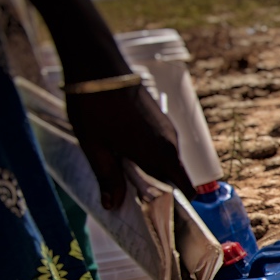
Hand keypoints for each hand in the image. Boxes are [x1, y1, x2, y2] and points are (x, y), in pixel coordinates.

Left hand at [64, 85, 193, 209]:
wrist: (96, 64)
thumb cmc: (94, 106)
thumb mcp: (96, 147)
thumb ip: (108, 178)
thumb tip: (113, 205)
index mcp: (160, 154)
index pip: (184, 189)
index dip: (177, 205)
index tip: (163, 215)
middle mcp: (170, 143)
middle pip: (174, 176)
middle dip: (159, 189)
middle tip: (134, 197)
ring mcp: (167, 128)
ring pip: (166, 160)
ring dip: (152, 169)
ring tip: (126, 172)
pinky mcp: (160, 118)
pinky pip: (162, 145)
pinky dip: (151, 154)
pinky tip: (126, 150)